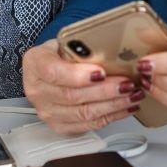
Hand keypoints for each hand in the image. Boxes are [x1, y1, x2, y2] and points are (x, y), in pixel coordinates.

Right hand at [22, 40, 143, 133]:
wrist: (48, 70)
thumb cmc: (59, 54)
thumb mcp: (64, 42)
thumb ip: (82, 46)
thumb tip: (113, 49)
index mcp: (35, 63)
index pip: (54, 72)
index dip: (78, 75)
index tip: (102, 73)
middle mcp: (36, 90)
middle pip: (72, 96)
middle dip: (105, 91)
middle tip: (127, 84)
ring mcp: (46, 111)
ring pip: (83, 113)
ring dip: (112, 105)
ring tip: (132, 95)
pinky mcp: (59, 125)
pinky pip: (88, 125)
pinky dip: (110, 116)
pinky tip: (124, 107)